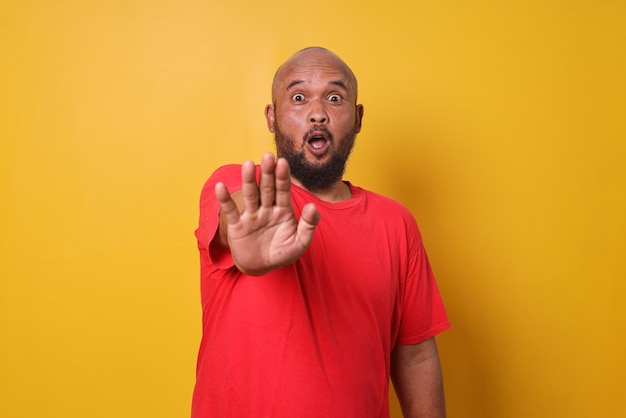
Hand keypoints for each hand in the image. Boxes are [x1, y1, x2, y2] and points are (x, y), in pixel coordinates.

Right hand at [215, 153, 319, 275]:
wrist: (262, 268)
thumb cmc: (282, 253)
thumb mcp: (300, 242)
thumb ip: (308, 225)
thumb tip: (314, 207)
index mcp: (283, 210)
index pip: (283, 190)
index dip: (283, 177)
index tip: (283, 162)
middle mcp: (267, 209)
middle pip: (267, 188)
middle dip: (267, 173)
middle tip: (268, 155)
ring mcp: (251, 216)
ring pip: (250, 195)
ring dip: (249, 180)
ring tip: (248, 164)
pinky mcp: (237, 226)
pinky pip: (231, 211)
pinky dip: (225, 200)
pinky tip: (220, 187)